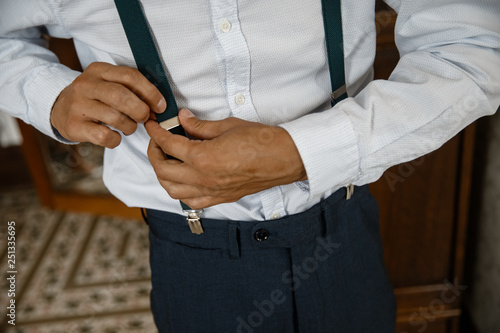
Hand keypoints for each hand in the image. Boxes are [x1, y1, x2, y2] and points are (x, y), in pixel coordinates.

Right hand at [51, 62, 165, 147]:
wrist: (60, 110)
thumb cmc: (96, 99)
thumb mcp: (109, 85)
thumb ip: (132, 90)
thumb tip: (159, 106)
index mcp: (99, 70)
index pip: (130, 76)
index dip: (150, 93)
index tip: (160, 106)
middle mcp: (85, 84)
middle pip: (121, 96)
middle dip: (140, 110)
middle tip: (145, 118)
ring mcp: (77, 105)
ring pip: (114, 117)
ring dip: (130, 126)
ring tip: (129, 127)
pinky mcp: (74, 125)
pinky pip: (104, 136)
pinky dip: (116, 139)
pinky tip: (115, 136)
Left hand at [145, 109, 306, 208]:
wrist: (284, 159)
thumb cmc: (261, 141)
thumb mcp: (227, 126)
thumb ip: (200, 126)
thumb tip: (184, 120)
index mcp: (202, 158)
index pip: (168, 145)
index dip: (156, 133)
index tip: (153, 126)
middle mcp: (203, 179)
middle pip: (163, 170)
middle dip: (155, 153)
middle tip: (158, 141)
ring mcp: (211, 192)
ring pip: (172, 190)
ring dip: (164, 175)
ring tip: (168, 161)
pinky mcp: (220, 198)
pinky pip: (191, 202)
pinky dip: (181, 192)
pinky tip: (184, 180)